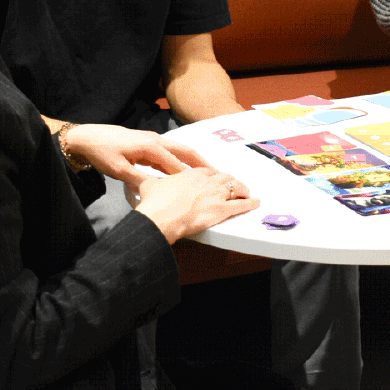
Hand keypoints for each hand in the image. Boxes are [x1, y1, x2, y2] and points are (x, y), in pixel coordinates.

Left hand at [61, 123, 210, 192]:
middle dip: (201, 163)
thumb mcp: (119, 170)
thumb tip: (156, 192)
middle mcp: (156, 140)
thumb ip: (140, 181)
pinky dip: (180, 160)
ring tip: (207, 173)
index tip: (205, 187)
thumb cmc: (102, 153)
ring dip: (192, 161)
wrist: (87, 137)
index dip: (190, 176)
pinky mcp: (148, 143)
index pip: (176, 163)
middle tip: (218, 175)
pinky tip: (184, 171)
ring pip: (178, 150)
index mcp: (150, 147)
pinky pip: (169, 152)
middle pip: (184, 151)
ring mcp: (153, 140)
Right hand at [134, 166, 258, 242]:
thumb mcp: (148, 185)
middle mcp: (206, 182)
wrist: (161, 217)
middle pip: (224, 178)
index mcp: (191, 174)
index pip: (208, 172)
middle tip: (234, 185)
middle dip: (231, 181)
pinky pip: (240, 205)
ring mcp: (215, 195)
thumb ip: (145, 180)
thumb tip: (134, 179)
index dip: (214, 176)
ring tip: (247, 193)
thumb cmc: (155, 203)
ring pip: (235, 189)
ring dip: (242, 190)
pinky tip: (256, 203)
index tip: (216, 178)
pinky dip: (250, 204)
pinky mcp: (221, 210)